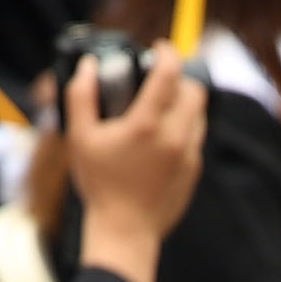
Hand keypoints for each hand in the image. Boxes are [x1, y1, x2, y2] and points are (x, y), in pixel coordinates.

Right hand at [68, 44, 207, 281]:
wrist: (125, 232)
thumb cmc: (99, 186)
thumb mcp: (80, 138)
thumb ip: (81, 96)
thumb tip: (89, 66)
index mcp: (146, 124)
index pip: (170, 72)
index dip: (167, 52)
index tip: (158, 49)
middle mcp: (174, 137)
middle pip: (194, 89)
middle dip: (180, 77)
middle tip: (162, 78)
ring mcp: (189, 155)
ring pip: (199, 113)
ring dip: (185, 102)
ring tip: (163, 105)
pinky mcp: (194, 171)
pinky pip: (197, 138)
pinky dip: (185, 128)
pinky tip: (164, 136)